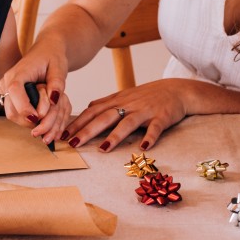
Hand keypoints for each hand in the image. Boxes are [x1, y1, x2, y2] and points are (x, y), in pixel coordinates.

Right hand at [0, 44, 70, 141]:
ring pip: (12, 114)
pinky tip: (38, 113)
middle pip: (12, 109)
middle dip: (29, 120)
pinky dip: (26, 118)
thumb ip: (57, 83)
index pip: (14, 91)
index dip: (24, 107)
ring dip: (27, 121)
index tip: (38, 118)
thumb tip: (54, 100)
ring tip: (44, 115)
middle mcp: (7, 81)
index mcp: (20, 72)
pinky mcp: (8, 95)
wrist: (45, 51)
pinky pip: (14, 112)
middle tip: (47, 119)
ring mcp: (5, 89)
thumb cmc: (52, 57)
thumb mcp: (59, 68)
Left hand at [64, 79, 192, 151]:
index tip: (62, 134)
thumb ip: (107, 103)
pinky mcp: (162, 116)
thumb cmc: (148, 96)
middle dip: (88, 130)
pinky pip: (155, 128)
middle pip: (105, 117)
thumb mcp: (125, 96)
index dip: (77, 122)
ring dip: (115, 136)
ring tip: (102, 149)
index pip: (93, 111)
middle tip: (73, 143)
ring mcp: (145, 110)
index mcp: (117, 101)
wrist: (177, 90)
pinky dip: (149, 137)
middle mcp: (128, 105)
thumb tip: (87, 110)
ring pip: (127, 122)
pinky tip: (143, 148)